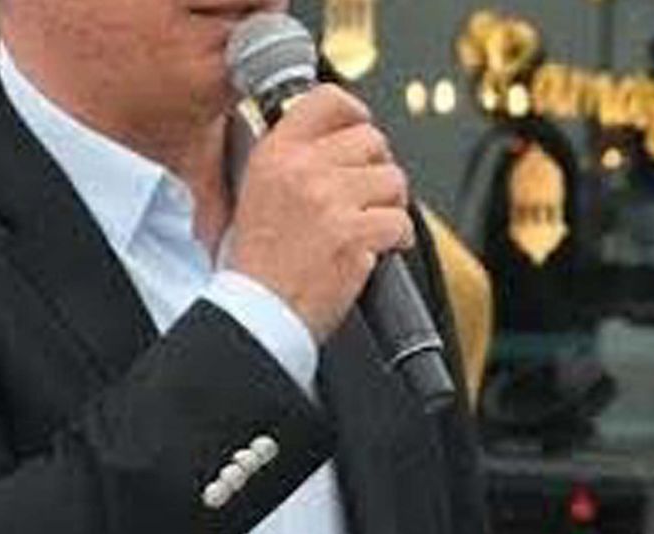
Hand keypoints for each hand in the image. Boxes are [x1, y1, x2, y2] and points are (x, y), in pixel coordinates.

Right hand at [228, 84, 414, 342]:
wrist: (257, 313)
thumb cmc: (255, 266)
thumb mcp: (253, 194)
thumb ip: (289, 162)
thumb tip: (330, 143)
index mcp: (275, 155)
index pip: (327, 101)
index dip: (354, 112)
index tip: (360, 127)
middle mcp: (303, 170)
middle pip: (371, 140)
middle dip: (376, 168)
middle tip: (366, 195)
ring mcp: (330, 201)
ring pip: (393, 180)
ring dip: (389, 205)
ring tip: (369, 226)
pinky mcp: (355, 234)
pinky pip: (400, 222)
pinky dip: (397, 239)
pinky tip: (375, 250)